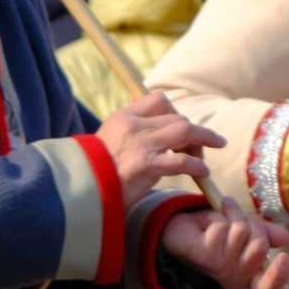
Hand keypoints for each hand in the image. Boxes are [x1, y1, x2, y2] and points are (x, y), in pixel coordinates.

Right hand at [95, 91, 220, 192]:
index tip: (181, 129)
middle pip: (177, 117)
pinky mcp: (147, 166)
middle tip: (197, 149)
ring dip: (204, 140)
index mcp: (124, 117)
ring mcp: (142, 144)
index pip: (159, 100)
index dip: (175, 112)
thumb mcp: (108, 136)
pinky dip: (197, 166)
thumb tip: (133, 100)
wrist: (83, 189)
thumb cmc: (96, 167)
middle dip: (193, 132)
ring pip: (185, 130)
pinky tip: (202, 173)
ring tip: (205, 157)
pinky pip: (182, 161)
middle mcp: (134, 126)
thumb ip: (126, 122)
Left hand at [161, 198, 288, 288]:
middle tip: (240, 219)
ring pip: (241, 233)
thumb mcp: (247, 231)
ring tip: (223, 215)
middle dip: (253, 224)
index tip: (284, 258)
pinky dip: (219, 214)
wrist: (181, 229)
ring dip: (233, 215)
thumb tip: (286, 237)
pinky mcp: (203, 256)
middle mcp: (234, 278)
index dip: (278, 277)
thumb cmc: (218, 232)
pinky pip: (222, 227)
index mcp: (249, 277)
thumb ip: (267, 235)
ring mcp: (218, 269)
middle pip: (259, 248)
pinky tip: (209, 220)